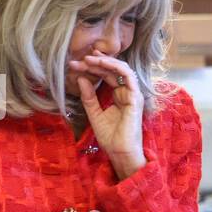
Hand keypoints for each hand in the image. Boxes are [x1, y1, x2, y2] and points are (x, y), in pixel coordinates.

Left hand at [69, 53, 144, 178]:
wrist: (120, 152)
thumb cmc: (111, 137)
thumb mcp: (94, 113)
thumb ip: (88, 97)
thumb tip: (80, 79)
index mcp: (119, 96)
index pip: (107, 76)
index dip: (92, 68)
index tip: (76, 65)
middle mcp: (127, 92)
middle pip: (112, 71)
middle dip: (95, 63)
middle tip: (78, 60)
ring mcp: (132, 94)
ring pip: (121, 69)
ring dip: (104, 62)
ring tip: (88, 59)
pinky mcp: (135, 97)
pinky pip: (128, 76)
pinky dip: (115, 67)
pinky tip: (101, 63)